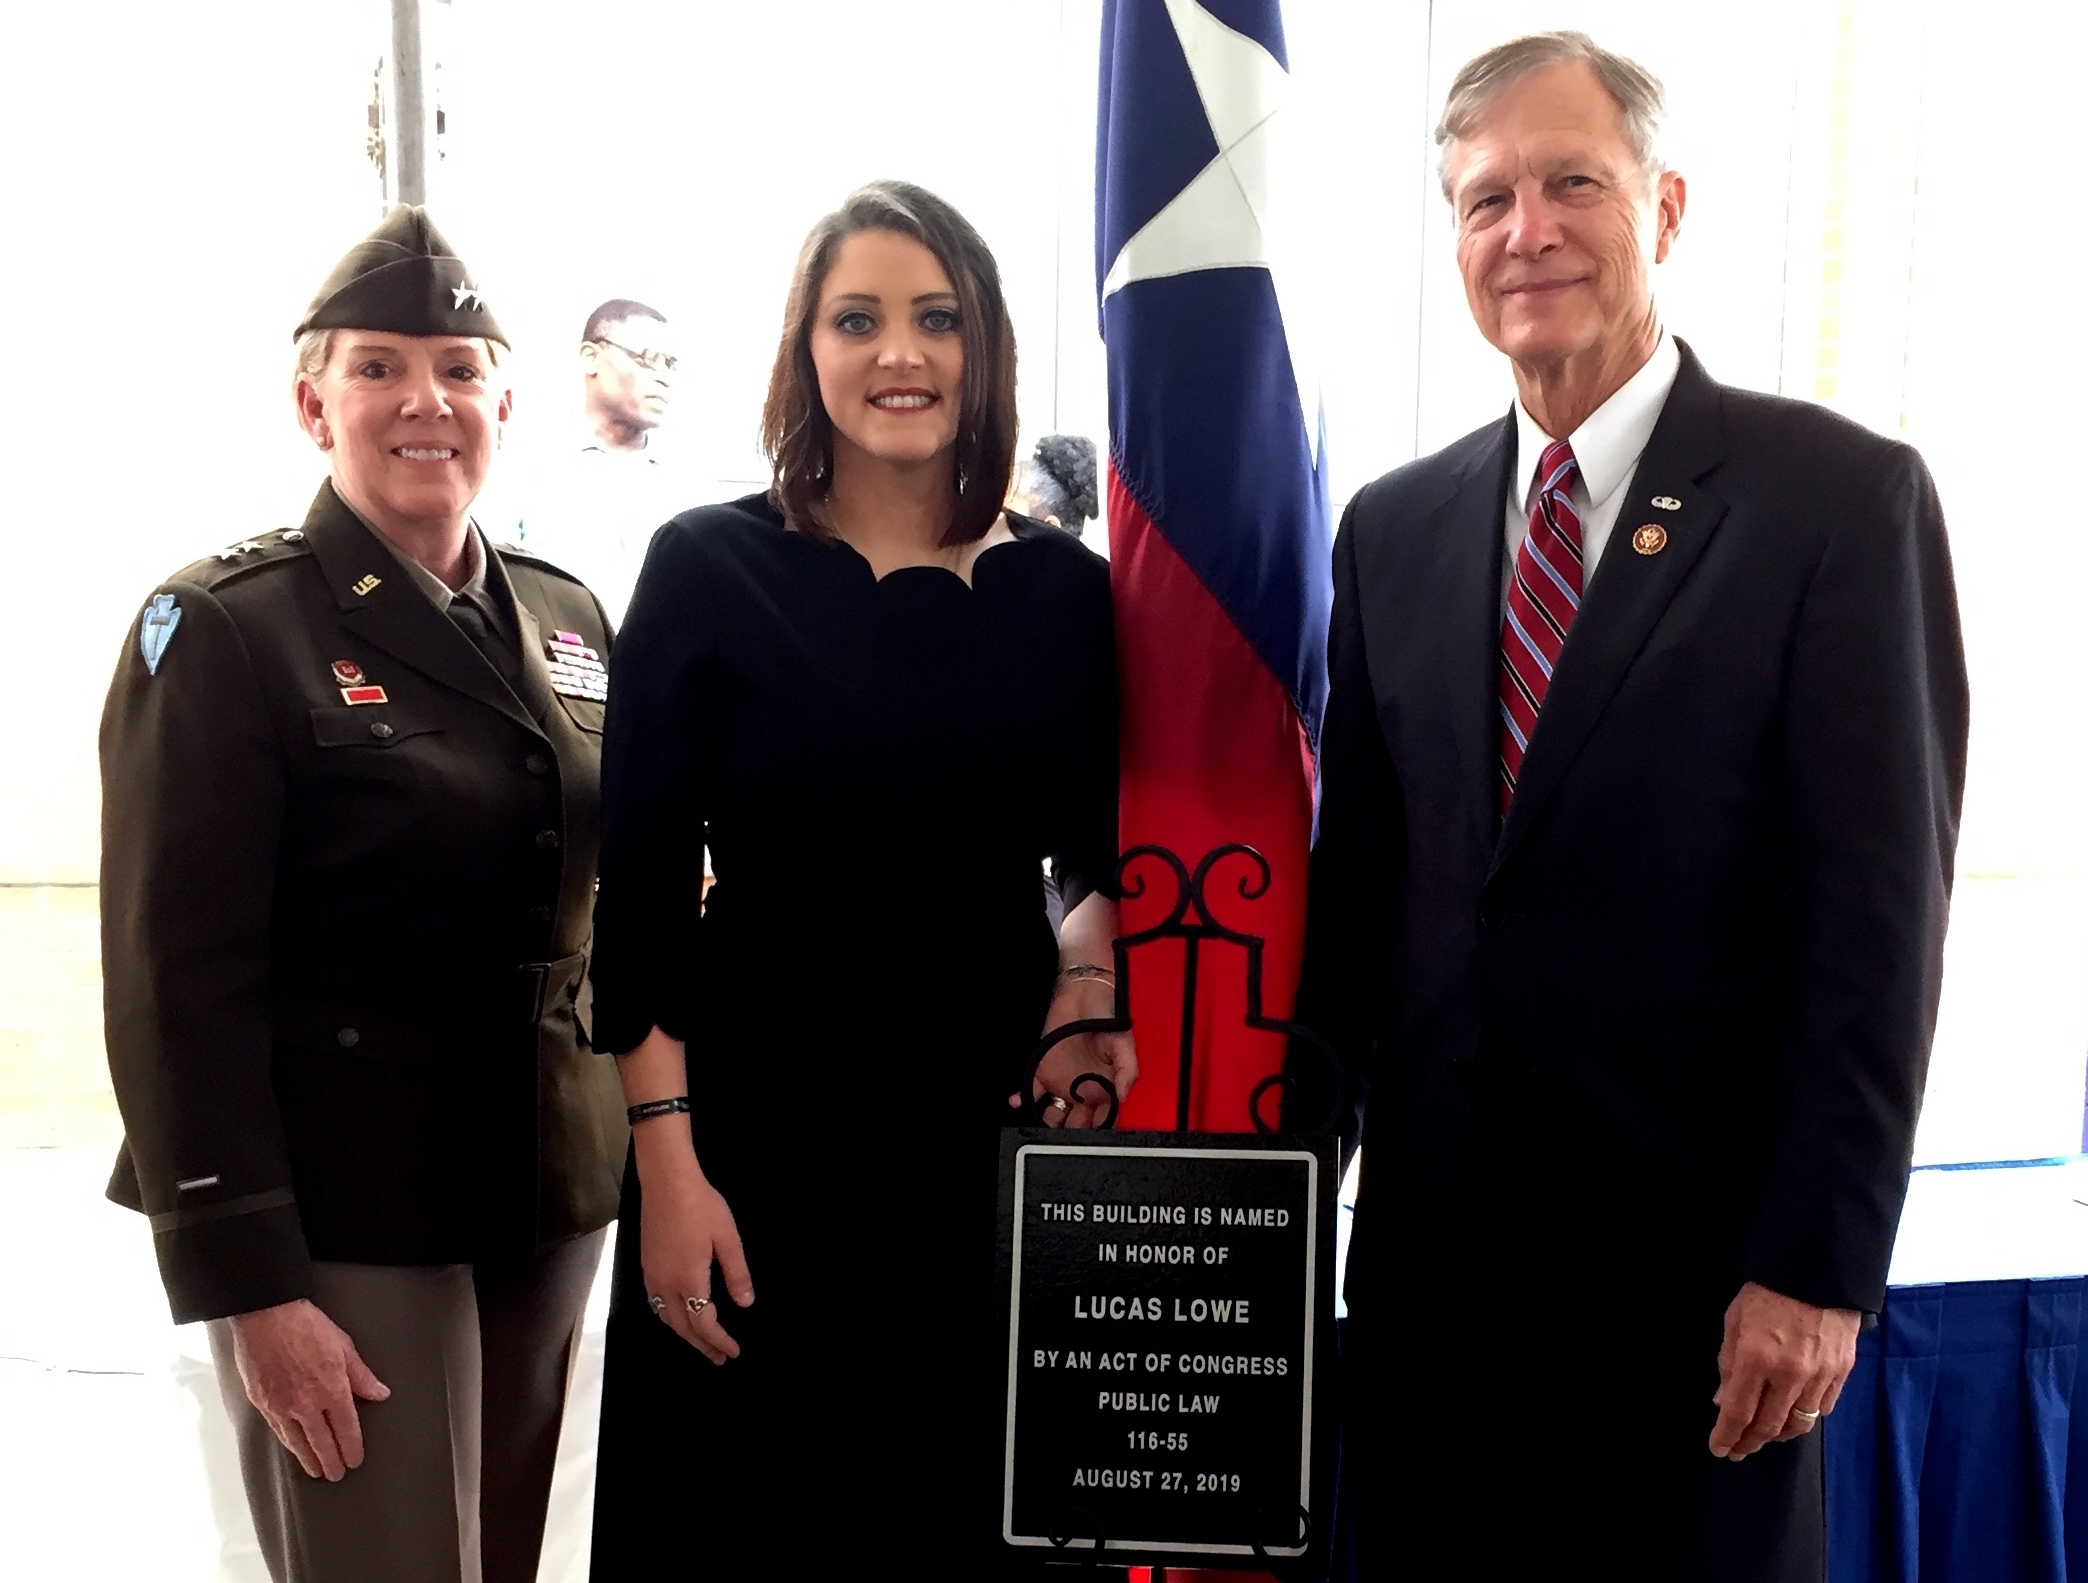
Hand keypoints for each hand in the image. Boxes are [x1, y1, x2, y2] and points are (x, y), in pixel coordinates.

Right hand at [227, 1299, 390, 1480]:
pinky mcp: (262, 1403)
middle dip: (331, 1460)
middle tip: (336, 1475)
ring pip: (298, 1442)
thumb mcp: (344, 1346)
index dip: (351, 1446)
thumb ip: (362, 1375)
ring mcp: (282, 1406)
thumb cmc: (307, 1326)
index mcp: (332, 1389)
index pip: (346, 1428)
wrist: (267, 1317)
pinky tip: (293, 1448)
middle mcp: (307, 1404)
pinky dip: (288, 1444)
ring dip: (308, 1459)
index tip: (355, 1459)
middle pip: (322, 1441)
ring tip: (316, 1471)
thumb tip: (380, 1394)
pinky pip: (278, 1431)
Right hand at [638, 1164, 755, 1364]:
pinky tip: (678, 1314)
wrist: (666, 1181)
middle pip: (682, 1327)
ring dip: (684, 1334)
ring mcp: (651, 1276)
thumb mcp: (728, 1239)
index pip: (703, 1324)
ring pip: (666, 1318)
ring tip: (701, 1342)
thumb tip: (745, 1303)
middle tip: (719, 1357)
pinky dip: (669, 1318)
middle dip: (702, 1345)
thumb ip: (737, 1274)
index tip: (733, 1352)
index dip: (719, 1341)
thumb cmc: (701, 1206)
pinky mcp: (646, 1266)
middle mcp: (665, 1285)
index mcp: (688, 1281)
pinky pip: (656, 1304)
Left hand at [1008, 975, 1138, 1127]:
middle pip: (1077, 1122)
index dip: (1098, 1130)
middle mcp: (1084, 1089)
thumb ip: (1128, 1071)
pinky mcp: (1044, 1070)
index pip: (1103, 1117)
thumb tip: (1123, 1096)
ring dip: (1048, 1123)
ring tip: (1043, 1129)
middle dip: (1071, 1134)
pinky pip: (1033, 1090)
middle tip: (1064, 1142)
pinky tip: (1020, 1102)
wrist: (1083, 993)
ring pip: (1054, 1112)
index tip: (1091, 1140)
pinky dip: (1024, 1099)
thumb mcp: (1125, 1043)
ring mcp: (1063, 1082)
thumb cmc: (1108, 1015)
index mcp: (1106, 1087)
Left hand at [1707, 1281, 1859, 1459]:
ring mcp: (1820, 1375)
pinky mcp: (1842, 1372)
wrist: (1817, 1271)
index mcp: (1757, 1358)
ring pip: (1799, 1423)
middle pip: (1770, 1426)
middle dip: (1750, 1442)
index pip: (1739, 1412)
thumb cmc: (1767, 1292)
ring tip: (1763, 1437)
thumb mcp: (1734, 1321)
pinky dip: (1805, 1417)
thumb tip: (1722, 1400)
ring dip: (1778, 1435)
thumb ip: (1728, 1364)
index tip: (1719, 1448)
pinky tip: (1793, 1416)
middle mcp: (1790, 1374)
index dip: (1727, 1435)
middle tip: (1738, 1449)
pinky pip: (1823, 1408)